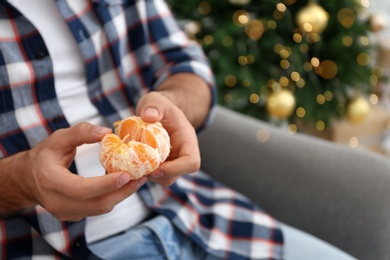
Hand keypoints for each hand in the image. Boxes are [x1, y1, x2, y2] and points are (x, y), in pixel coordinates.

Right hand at [2, 123, 146, 220]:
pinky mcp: (74, 215)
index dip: (106, 184)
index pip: (82, 189)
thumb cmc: (45, 155)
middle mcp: (57, 202)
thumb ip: (81, 132)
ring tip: (139, 179)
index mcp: (51, 182)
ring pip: (100, 208)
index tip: (128, 174)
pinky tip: (125, 184)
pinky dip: (113, 197)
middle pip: (97, 204)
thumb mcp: (59, 138)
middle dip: (123, 191)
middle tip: (142, 177)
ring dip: (122, 195)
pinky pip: (98, 208)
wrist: (28, 179)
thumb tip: (107, 132)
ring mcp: (65, 213)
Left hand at [136, 91, 200, 185]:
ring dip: (144, 175)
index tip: (156, 169)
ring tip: (127, 163)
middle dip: (154, 175)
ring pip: (160, 179)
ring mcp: (168, 164)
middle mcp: (180, 156)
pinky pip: (148, 175)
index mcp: (187, 143)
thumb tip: (148, 116)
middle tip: (134, 168)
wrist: (157, 113)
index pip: (191, 163)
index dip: (175, 169)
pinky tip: (123, 163)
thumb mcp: (156, 100)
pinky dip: (137, 172)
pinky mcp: (156, 167)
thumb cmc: (159, 106)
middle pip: (173, 176)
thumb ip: (154, 105)